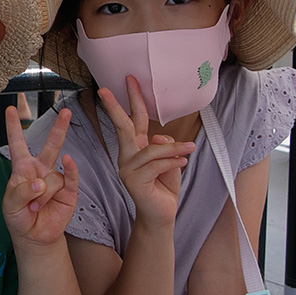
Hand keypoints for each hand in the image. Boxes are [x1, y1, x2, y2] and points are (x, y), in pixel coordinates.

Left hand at [2, 104, 79, 248]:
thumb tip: (41, 183)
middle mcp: (41, 170)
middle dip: (59, 128)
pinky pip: (71, 177)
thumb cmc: (19, 217)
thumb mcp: (11, 205)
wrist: (34, 237)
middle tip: (66, 112)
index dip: (14, 127)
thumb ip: (22, 192)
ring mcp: (56, 179)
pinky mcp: (69, 191)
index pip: (18, 144)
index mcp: (23, 169)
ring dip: (43, 195)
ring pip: (52, 177)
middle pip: (50, 145)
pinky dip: (70, 169)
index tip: (10, 110)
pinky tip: (68, 162)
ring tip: (35, 207)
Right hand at [97, 78, 191, 228]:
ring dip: (173, 148)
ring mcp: (127, 169)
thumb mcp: (171, 161)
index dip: (133, 99)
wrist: (162, 215)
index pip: (133, 120)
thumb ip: (166, 146)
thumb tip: (158, 137)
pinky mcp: (134, 181)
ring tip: (190, 149)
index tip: (130, 79)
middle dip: (115, 107)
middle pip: (123, 127)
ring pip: (151, 148)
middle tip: (105, 90)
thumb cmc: (165, 187)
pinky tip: (183, 163)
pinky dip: (173, 162)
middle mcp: (127, 157)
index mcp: (135, 149)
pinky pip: (156, 164)